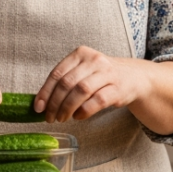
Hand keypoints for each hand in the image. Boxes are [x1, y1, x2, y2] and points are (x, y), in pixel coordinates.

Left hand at [33, 46, 149, 122]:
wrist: (134, 77)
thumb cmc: (101, 76)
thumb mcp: (83, 70)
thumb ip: (65, 80)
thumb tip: (42, 102)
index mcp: (80, 53)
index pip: (57, 73)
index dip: (45, 92)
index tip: (38, 108)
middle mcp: (94, 60)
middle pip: (67, 83)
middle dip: (55, 103)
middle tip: (49, 117)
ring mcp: (107, 73)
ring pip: (81, 91)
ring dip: (67, 108)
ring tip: (62, 118)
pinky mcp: (118, 88)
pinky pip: (97, 101)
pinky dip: (84, 111)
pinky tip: (78, 117)